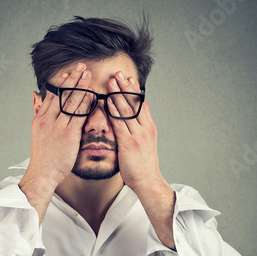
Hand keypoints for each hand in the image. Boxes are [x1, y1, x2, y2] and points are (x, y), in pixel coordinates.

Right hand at [19, 63, 93, 219]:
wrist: (42, 173)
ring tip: (89, 75)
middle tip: (82, 67)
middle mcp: (48, 120)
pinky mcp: (68, 135)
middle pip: (62, 94)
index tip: (69, 72)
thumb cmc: (43, 156)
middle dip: (73, 79)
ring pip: (71, 102)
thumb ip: (38, 112)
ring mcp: (58, 126)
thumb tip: (35, 96)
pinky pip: (79, 115)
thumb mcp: (37, 131)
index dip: (62, 83)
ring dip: (81, 87)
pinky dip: (86, 104)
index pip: (52, 95)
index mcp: (40, 118)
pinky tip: (93, 95)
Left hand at [108, 71, 175, 247]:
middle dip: (125, 87)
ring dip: (118, 94)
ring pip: (127, 110)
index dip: (134, 90)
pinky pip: (119, 123)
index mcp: (149, 127)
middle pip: (135, 103)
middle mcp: (145, 128)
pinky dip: (113, 111)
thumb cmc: (143, 165)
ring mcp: (138, 135)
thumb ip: (138, 130)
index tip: (128, 78)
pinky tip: (107, 102)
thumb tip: (131, 120)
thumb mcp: (144, 144)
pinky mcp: (129, 143)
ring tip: (111, 82)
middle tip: (118, 74)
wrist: (148, 181)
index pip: (141, 104)